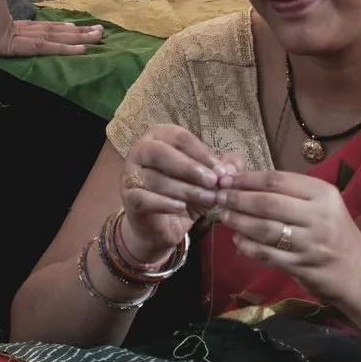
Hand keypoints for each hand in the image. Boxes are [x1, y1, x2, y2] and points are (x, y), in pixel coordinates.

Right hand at [119, 125, 239, 262]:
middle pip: (161, 152)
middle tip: (213, 182)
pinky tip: (182, 208)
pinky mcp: (128, 198)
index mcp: (159, 136)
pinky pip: (144, 198)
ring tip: (208, 199)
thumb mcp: (209, 178)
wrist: (163, 224)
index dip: (203, 153)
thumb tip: (232, 168)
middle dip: (190, 167)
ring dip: (185, 189)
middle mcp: (140, 150)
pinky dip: (164, 203)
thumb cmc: (185, 192)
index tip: (223, 171)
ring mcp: (130, 174)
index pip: (180, 137)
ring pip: (155, 178)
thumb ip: (224, 168)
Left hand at [218, 168, 360, 301]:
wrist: (359, 274)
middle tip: (219, 196)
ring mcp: (310, 243)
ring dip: (239, 222)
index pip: (278, 180)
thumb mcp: (323, 206)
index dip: (248, 179)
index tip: (227, 178)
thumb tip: (247, 180)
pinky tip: (237, 241)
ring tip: (224, 216)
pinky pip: (267, 254)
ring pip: (264, 228)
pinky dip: (247, 247)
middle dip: (238, 199)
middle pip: (268, 203)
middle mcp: (319, 216)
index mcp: (324, 194)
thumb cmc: (336, 234)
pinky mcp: (302, 266)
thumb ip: (291, 194)